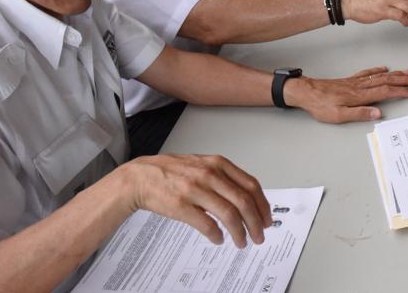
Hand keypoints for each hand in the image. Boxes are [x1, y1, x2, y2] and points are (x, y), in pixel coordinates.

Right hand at [124, 154, 270, 247]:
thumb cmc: (172, 172)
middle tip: (259, 236)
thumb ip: (223, 177)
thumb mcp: (202, 164)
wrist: (141, 177)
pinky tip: (219, 239)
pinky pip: (207, 225)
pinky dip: (217, 235)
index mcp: (218, 164)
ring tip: (242, 242)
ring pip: (229, 215)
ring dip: (240, 232)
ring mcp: (195, 190)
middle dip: (256, 223)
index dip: (262, 205)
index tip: (267, 219)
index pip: (251, 185)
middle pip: (244, 202)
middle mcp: (209, 174)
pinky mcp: (181, 206)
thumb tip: (246, 198)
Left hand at [285, 67, 407, 121]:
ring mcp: (354, 82)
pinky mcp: (349, 80)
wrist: (306, 92)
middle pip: (386, 81)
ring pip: (379, 76)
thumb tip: (378, 113)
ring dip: (394, 74)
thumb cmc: (321, 106)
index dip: (401, 92)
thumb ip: (359, 114)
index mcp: (359, 96)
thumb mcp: (339, 115)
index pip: (385, 92)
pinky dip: (378, 70)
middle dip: (403, 81)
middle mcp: (359, 87)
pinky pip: (367, 73)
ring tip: (406, 73)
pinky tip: (383, 69)